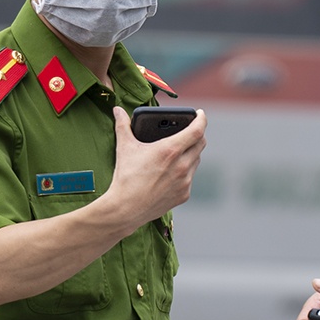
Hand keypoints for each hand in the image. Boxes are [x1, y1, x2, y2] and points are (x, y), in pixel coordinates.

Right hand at [106, 107, 205, 230]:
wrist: (126, 209)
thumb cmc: (125, 178)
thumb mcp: (125, 148)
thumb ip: (123, 126)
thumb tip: (118, 111)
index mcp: (170, 150)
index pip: (197, 130)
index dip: (201, 119)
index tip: (200, 114)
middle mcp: (182, 165)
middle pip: (201, 143)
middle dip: (197, 134)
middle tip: (190, 130)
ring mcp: (185, 182)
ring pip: (196, 160)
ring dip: (192, 152)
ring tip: (181, 150)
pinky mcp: (184, 194)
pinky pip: (190, 178)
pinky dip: (185, 171)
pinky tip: (174, 171)